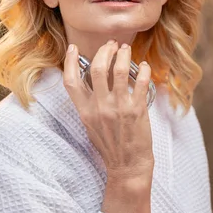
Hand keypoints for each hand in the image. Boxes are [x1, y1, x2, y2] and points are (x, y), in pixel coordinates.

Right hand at [63, 40, 154, 180]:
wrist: (127, 166)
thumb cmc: (110, 146)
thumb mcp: (91, 125)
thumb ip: (89, 104)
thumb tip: (92, 81)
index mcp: (85, 111)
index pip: (71, 81)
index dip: (69, 61)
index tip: (73, 48)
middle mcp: (99, 107)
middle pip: (97, 68)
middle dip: (105, 51)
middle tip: (111, 45)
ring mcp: (118, 108)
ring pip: (119, 70)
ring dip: (123, 55)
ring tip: (126, 49)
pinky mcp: (137, 110)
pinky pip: (140, 82)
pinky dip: (143, 70)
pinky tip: (143, 66)